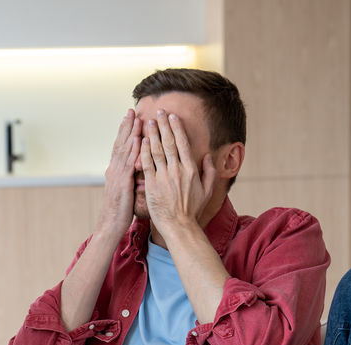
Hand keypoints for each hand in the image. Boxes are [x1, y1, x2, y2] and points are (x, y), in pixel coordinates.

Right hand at [96, 109, 141, 238]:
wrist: (111, 225)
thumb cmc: (120, 212)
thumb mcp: (125, 191)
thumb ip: (129, 179)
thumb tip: (137, 172)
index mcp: (115, 171)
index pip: (120, 148)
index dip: (125, 133)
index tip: (130, 119)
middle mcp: (114, 169)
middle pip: (120, 143)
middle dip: (126, 126)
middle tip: (131, 111)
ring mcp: (116, 175)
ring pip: (123, 149)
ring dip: (130, 132)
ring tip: (134, 118)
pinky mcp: (122, 182)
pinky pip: (129, 162)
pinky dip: (133, 149)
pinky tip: (138, 139)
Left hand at [140, 110, 216, 234]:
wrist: (179, 226)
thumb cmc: (192, 210)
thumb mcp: (207, 191)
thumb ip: (210, 172)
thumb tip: (207, 157)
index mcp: (191, 169)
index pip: (182, 143)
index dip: (177, 128)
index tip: (172, 117)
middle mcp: (177, 170)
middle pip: (168, 142)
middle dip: (163, 125)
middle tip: (159, 112)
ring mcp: (163, 176)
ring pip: (156, 150)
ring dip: (152, 134)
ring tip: (148, 121)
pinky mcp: (151, 184)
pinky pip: (146, 164)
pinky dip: (144, 151)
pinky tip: (141, 140)